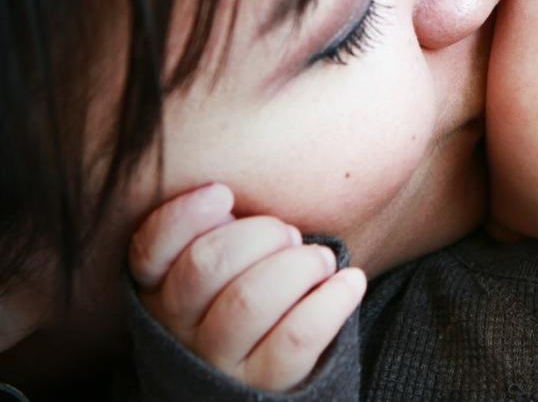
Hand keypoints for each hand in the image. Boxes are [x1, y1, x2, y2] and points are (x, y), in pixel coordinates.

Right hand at [128, 184, 365, 391]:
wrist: (283, 368)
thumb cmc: (261, 290)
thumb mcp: (231, 260)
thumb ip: (223, 230)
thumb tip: (225, 200)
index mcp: (161, 292)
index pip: (149, 252)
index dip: (182, 218)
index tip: (223, 193)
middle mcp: (179, 330)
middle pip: (204, 267)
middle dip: (259, 235)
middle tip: (290, 233)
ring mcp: (219, 362)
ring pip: (247, 301)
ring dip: (297, 266)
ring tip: (321, 259)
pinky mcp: (264, 384)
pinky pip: (295, 338)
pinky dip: (331, 301)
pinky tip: (349, 281)